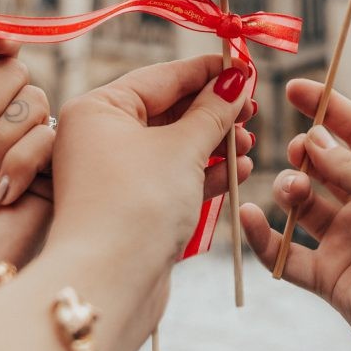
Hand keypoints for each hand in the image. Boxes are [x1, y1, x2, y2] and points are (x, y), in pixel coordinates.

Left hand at [49, 55, 252, 350]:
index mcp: (98, 109)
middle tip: (252, 108)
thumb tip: (235, 80)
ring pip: (172, 148)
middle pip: (167, 112)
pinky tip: (238, 172)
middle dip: (213, 112)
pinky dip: (203, 174)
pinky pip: (171, 179)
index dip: (207, 72)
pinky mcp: (130, 208)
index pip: (161, 77)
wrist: (109, 284)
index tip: (244, 66)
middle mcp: (98, 138)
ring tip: (249, 143)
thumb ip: (213, 111)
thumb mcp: (183, 148)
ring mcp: (113, 175)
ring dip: (214, 144)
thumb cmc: (138, 204)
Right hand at [241, 79, 350, 350]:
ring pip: (304, 205)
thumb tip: (313, 138)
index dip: (328, 108)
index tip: (295, 88)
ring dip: (289, 190)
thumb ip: (350, 166)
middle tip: (300, 152)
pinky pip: (286, 254)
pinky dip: (264, 237)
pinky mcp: (331, 278)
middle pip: (327, 166)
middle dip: (307, 153)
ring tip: (292, 189)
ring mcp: (350, 242)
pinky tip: (251, 216)